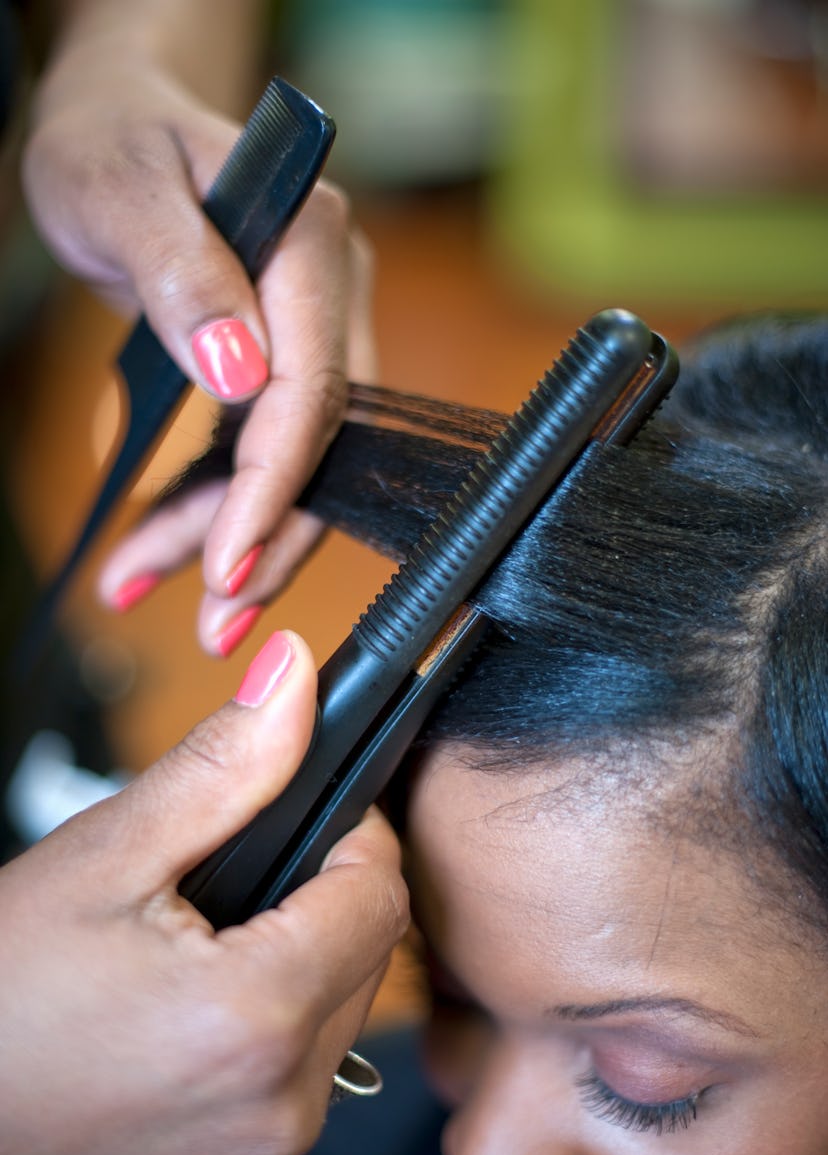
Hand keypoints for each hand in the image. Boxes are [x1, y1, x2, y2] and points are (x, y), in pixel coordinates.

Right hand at [0, 630, 407, 1154]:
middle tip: (229, 881)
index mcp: (257, 1018)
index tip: (309, 815)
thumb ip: (223, 765)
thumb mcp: (107, 855)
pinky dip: (264, 1040)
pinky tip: (190, 1017)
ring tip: (199, 948)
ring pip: (335, 1023)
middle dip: (319, 901)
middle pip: (364, 960)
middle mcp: (275, 1109)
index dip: (353, 835)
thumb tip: (294, 676)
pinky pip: (291, 1086)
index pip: (380, 894)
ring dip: (295, 969)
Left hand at [23, 47, 374, 654]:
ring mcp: (314, 329)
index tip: (228, 567)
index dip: (273, 489)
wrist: (119, 121)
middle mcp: (330, 292)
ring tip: (144, 583)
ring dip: (230, 537)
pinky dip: (213, 504)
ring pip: (294, 463)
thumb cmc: (111, 140)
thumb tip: (240, 373)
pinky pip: (262, 449)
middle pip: (320, 447)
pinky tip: (161, 548)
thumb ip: (183, 273)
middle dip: (265, 540)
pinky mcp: (285, 358)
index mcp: (309, 245)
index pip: (314, 393)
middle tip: (214, 624)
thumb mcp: (117, 189)